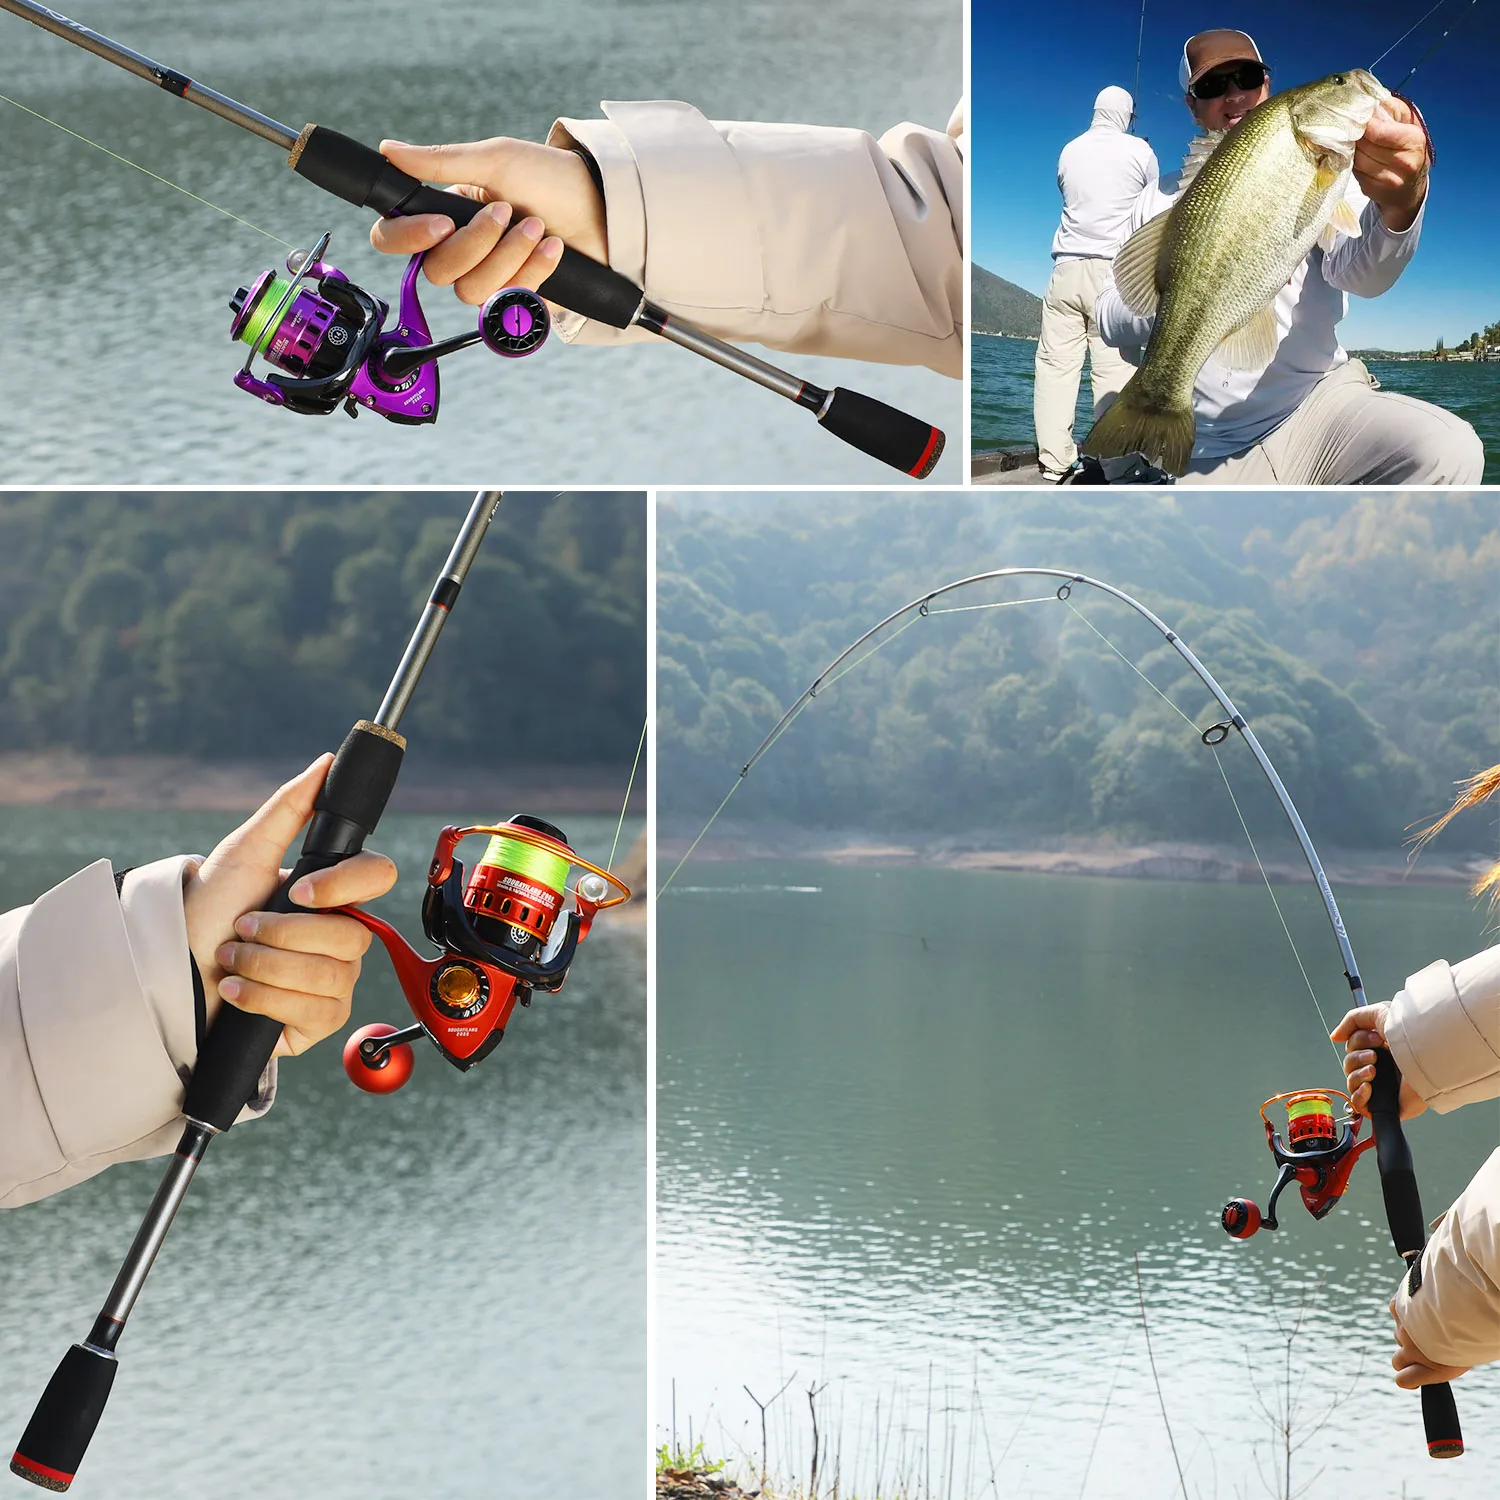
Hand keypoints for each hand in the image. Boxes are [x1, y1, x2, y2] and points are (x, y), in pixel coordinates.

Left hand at [182, 755, 396, 1057]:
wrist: (171, 971)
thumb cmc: (208, 910)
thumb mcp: (245, 851)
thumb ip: (290, 807)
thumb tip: (326, 762)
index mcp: (334, 892)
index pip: (379, 876)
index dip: (344, 884)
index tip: (298, 890)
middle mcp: (342, 936)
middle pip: (352, 935)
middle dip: (283, 934)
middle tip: (241, 930)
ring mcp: (334, 981)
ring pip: (330, 976)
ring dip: (266, 967)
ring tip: (231, 960)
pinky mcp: (317, 1021)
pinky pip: (315, 1013)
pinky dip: (264, 1001)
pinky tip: (237, 992)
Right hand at [369, 137, 608, 304]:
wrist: (604, 209)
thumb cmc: (551, 178)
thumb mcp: (496, 159)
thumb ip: (441, 161)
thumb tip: (388, 150)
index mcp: (445, 215)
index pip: (395, 238)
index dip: (408, 237)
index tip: (441, 224)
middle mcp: (462, 251)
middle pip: (438, 272)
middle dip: (478, 243)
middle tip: (508, 212)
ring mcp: (490, 279)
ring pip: (472, 291)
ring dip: (509, 257)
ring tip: (537, 228)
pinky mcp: (518, 302)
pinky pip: (507, 304)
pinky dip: (533, 274)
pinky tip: (552, 249)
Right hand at [1330, 1002, 1426, 1118]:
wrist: (1427, 1058)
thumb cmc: (1410, 1034)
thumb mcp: (1378, 1014)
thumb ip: (1352, 1021)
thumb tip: (1334, 1037)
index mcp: (1382, 1048)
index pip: (1354, 1048)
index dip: (1358, 1042)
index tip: (1377, 1038)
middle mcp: (1383, 1067)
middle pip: (1350, 1064)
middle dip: (1357, 1058)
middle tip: (1376, 1055)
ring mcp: (1384, 1087)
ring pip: (1352, 1082)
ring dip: (1358, 1075)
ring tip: (1374, 1071)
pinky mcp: (1386, 1105)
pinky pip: (1359, 1104)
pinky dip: (1359, 1095)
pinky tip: (1369, 1087)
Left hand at [1354, 97, 1428, 231]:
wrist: (1410, 186)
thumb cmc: (1408, 147)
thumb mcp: (1408, 123)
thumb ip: (1391, 109)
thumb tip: (1369, 98)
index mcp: (1413, 141)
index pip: (1379, 131)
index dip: (1364, 123)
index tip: (1355, 115)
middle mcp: (1402, 162)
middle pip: (1364, 145)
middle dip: (1355, 134)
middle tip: (1347, 125)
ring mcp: (1386, 179)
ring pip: (1356, 158)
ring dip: (1350, 148)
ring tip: (1351, 139)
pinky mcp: (1371, 189)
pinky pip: (1353, 171)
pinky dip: (1349, 161)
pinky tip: (1352, 155)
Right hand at [1390, 1306, 1469, 1388]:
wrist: (1466, 1299)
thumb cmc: (1473, 1329)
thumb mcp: (1465, 1353)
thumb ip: (1443, 1360)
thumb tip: (1430, 1361)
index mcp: (1435, 1369)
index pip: (1404, 1380)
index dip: (1408, 1378)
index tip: (1413, 1375)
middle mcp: (1414, 1351)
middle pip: (1397, 1362)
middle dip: (1405, 1359)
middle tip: (1422, 1348)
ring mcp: (1403, 1330)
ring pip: (1398, 1336)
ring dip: (1408, 1333)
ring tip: (1429, 1322)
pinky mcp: (1397, 1309)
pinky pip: (1397, 1313)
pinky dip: (1404, 1311)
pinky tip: (1419, 1306)